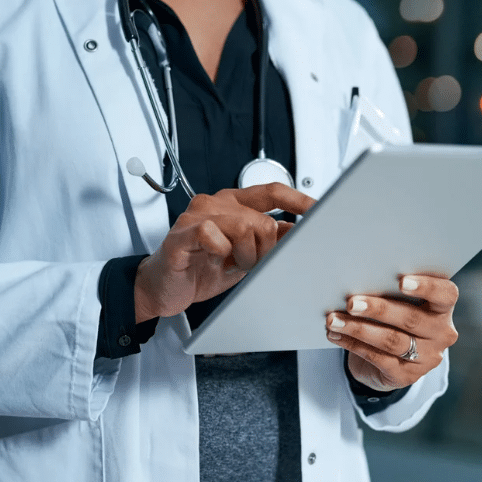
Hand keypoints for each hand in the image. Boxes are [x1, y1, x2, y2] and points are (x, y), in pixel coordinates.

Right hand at [134, 183, 315, 322]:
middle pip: (262, 219)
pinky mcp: (182, 232)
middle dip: (265, 250)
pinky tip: (214, 260)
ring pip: (243, 226)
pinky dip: (221, 252)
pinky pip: (213, 235)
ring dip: (244, 255)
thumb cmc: (202, 269)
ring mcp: (198, 215)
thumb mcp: (246, 256)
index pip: (272, 192)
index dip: (299, 200)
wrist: (162, 289)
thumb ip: (270, 241)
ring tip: (231, 265)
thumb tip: (303, 234)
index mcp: (234, 204)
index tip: (320, 210)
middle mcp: (216, 203)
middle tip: (251, 264)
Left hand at [325, 274, 458, 391]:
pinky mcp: (407, 376)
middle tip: (351, 302)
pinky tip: (336, 335)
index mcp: (443, 309)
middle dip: (378, 309)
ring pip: (391, 341)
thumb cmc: (393, 318)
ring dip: (359, 329)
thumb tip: (359, 280)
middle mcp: (441, 334)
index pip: (445, 295)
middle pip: (411, 318)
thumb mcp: (400, 303)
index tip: (402, 281)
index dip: (426, 287)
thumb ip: (391, 291)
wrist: (389, 360)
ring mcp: (427, 358)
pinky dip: (353, 345)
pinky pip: (378, 359)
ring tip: (334, 320)